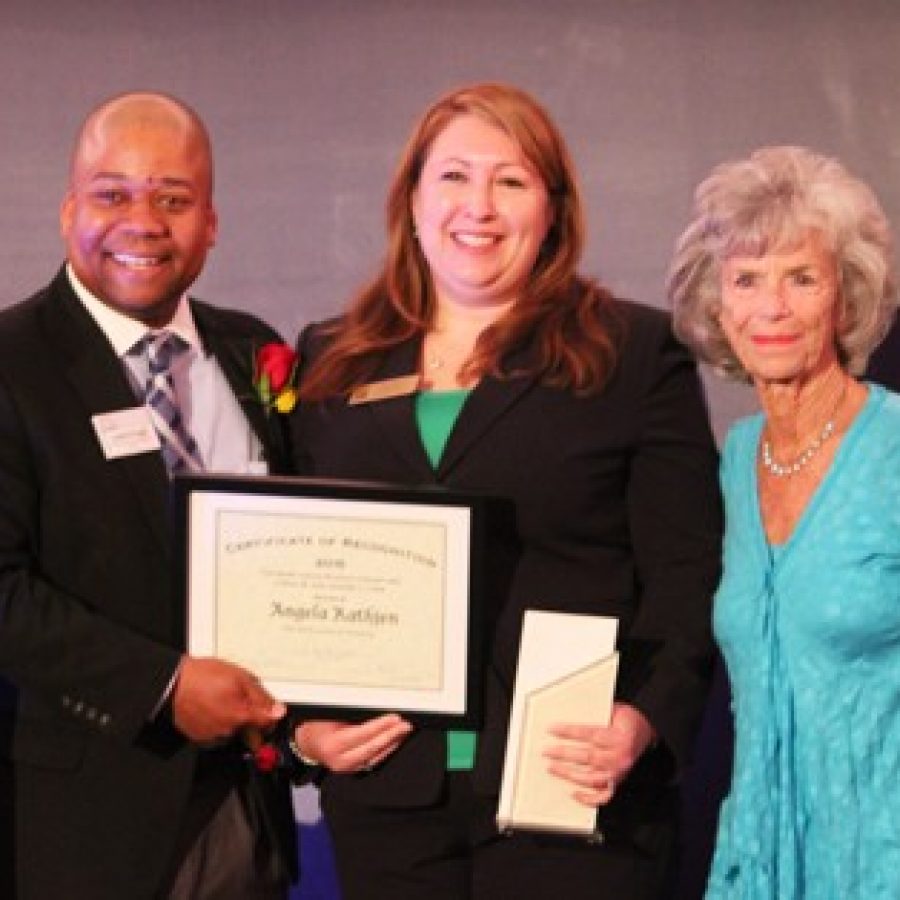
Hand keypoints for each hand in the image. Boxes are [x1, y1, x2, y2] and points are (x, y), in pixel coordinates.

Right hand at [171, 656, 285, 743]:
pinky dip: (218, 725)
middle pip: (252, 732)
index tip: (268, 709)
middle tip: (239, 700)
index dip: (270, 715)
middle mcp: (228, 732)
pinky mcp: (200, 739)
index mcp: (241, 717)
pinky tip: (211, 709)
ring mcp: (213, 737)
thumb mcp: (240, 678)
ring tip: (221, 701)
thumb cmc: (204, 677)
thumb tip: (278, 711)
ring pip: (234, 733)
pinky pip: (217, 735)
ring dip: (234, 722)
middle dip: (251, 719)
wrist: (173, 683)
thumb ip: (262, 697)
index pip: (268, 726)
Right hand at [294, 714, 412, 773]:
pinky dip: (386, 750)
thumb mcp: (328, 715)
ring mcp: (347, 768)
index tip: (394, 717)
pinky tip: (395, 741)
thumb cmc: (316, 725)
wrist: (306, 744)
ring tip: (404, 731)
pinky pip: (373, 761)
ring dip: (392, 744)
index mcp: (333, 745)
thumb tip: (374, 707)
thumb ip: (349, 715)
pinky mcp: (353, 770)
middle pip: (372, 748)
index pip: (362, 734)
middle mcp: (340, 761)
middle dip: (391, 736)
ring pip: (375, 757)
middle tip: (405, 725)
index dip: (380, 726)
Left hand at [543, 702, 656, 806]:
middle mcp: (620, 757)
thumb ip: (594, 715)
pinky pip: (603, 796)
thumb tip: (568, 715)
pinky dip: (588, 798)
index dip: (569, 731)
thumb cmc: (626, 719)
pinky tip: (574, 793)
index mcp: (619, 737)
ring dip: (569, 774)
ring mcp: (619, 773)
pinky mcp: (618, 783)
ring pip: (591, 778)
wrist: (646, 729)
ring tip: (553, 768)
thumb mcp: (613, 710)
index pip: (589, 734)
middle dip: (564, 754)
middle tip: (546, 751)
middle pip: (588, 756)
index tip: (552, 729)